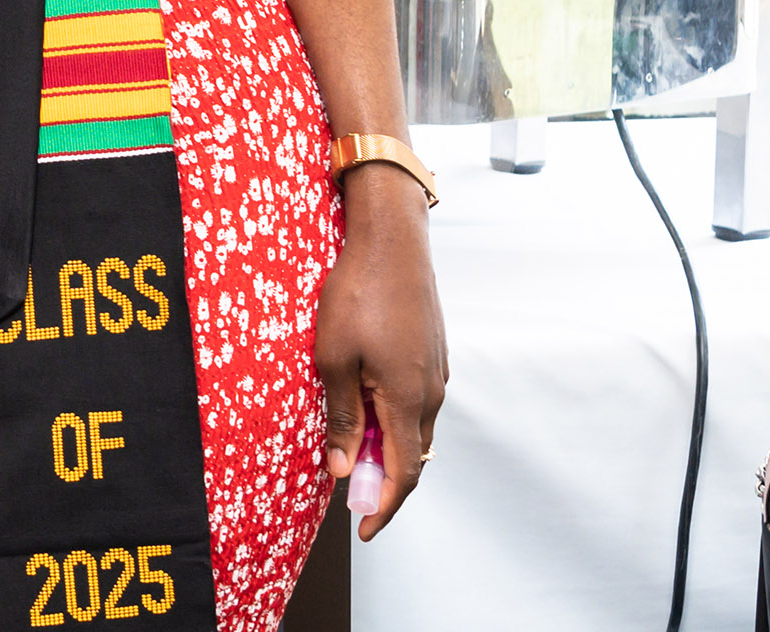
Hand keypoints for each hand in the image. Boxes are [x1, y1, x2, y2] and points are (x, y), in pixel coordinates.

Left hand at [316, 164, 446, 540]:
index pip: (403, 475)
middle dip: (383, 484)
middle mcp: (432, 393)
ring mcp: (436, 372)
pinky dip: (393, 419)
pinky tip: (365, 410)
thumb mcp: (333, 358)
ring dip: (386, 449)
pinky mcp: (431, 353)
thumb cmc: (358, 292)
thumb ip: (341, 417)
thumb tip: (343, 469)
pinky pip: (415, 402)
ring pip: (414, 429)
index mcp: (409, 401)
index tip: (363, 531)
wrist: (392, 238)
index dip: (382, 508)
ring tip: (351, 455)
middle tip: (350, 499)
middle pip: (412, 457)